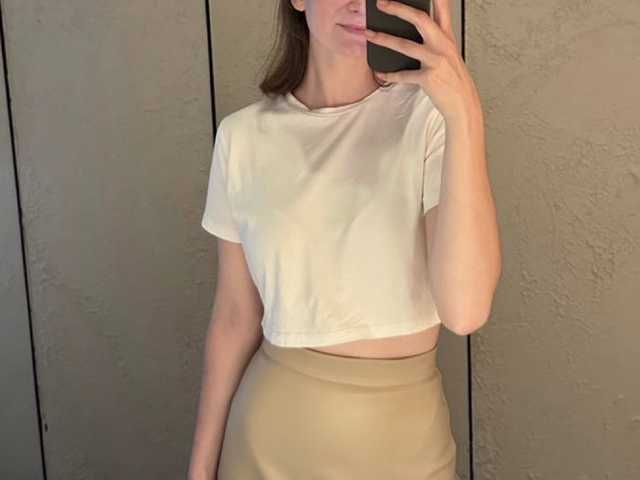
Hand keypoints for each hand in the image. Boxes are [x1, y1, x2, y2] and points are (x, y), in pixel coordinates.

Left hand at [364, 0, 481, 124]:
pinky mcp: (429, 78)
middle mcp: (442, 45)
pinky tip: (381, 73)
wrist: (463, 103)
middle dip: (398, 8)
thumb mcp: (449, 54)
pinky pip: (404, 75)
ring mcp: (436, 60)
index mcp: (447, 38)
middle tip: (382, 3)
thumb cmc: (454, 80)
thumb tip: (418, 28)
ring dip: (383, 39)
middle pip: (419, 19)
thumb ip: (437, 39)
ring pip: (405, 45)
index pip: (442, 8)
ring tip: (369, 34)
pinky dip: (390, 75)